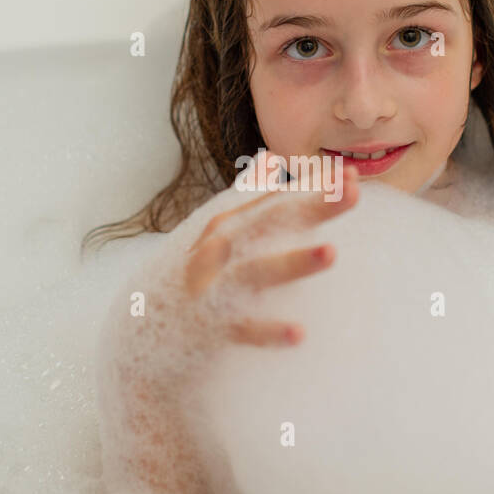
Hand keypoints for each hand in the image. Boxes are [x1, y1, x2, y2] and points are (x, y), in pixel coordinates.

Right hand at [183, 149, 359, 345]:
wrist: (140, 335)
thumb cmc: (189, 277)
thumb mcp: (213, 231)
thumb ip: (247, 196)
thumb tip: (271, 157)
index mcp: (226, 226)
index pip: (277, 199)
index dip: (315, 188)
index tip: (353, 176)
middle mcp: (218, 250)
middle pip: (271, 223)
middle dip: (312, 207)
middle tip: (353, 193)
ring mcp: (213, 288)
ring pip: (258, 271)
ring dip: (295, 262)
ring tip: (332, 253)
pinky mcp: (209, 328)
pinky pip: (244, 330)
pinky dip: (270, 331)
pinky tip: (301, 333)